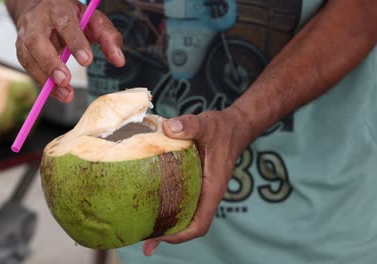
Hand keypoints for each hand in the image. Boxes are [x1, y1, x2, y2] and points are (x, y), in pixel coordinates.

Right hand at [12, 0, 124, 101]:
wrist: (42, 6)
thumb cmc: (72, 16)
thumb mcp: (94, 21)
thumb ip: (108, 38)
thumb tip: (119, 61)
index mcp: (58, 8)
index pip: (66, 24)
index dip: (75, 43)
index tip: (87, 61)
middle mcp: (38, 20)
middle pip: (38, 41)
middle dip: (51, 63)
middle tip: (66, 81)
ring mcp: (26, 34)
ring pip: (29, 56)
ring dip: (45, 78)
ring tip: (65, 94)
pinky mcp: (21, 49)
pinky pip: (28, 67)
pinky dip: (42, 82)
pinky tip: (56, 93)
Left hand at [142, 107, 252, 255]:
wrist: (235, 126)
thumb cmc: (223, 128)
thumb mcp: (207, 124)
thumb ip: (190, 125)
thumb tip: (168, 128)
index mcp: (212, 187)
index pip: (200, 223)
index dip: (181, 235)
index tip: (159, 236)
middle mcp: (208, 194)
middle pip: (189, 225)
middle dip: (168, 236)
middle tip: (143, 240)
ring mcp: (202, 190)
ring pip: (185, 215)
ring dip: (166, 224)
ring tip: (142, 229)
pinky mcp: (195, 183)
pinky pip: (182, 201)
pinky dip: (167, 207)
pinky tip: (149, 203)